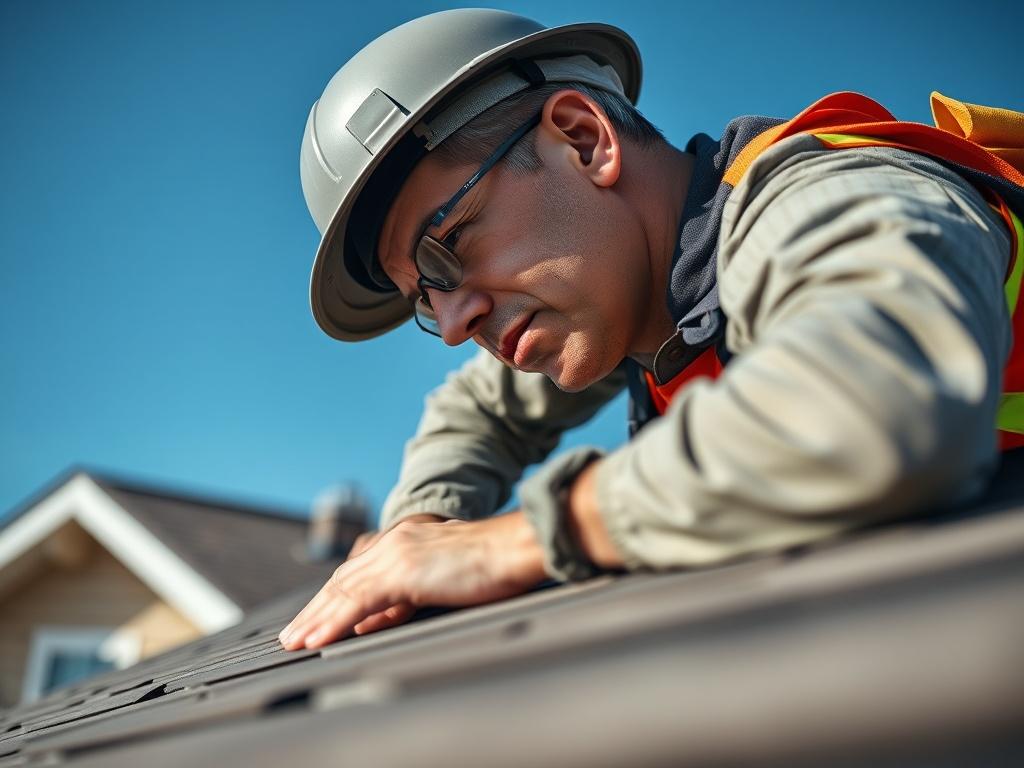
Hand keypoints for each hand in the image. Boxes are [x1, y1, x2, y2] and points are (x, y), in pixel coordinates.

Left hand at [278, 512, 545, 649]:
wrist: (516, 546)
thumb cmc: (493, 564)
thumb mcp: (441, 580)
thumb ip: (405, 596)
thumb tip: (372, 619)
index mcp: (404, 540)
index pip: (358, 573)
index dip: (331, 599)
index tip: (313, 620)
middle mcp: (394, 543)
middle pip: (342, 581)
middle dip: (315, 609)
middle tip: (291, 635)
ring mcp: (397, 555)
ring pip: (343, 591)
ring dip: (315, 619)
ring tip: (294, 642)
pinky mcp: (403, 571)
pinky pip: (358, 602)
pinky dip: (333, 622)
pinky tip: (318, 639)